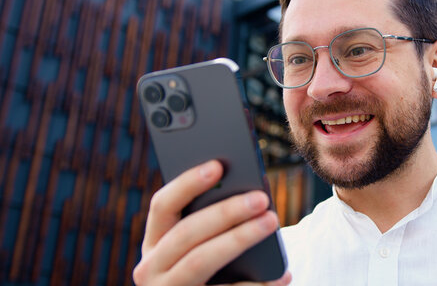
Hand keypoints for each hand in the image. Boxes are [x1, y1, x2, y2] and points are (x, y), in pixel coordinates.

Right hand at [132, 160, 290, 285]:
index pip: (162, 205)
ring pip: (201, 259)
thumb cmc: (214, 271)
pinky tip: (281, 275)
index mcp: (154, 243)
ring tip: (271, 221)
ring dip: (240, 237)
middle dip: (225, 211)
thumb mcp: (203, 246)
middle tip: (261, 198)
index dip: (188, 183)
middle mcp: (151, 269)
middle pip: (186, 232)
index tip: (218, 166)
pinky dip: (256, 284)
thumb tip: (249, 192)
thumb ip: (213, 221)